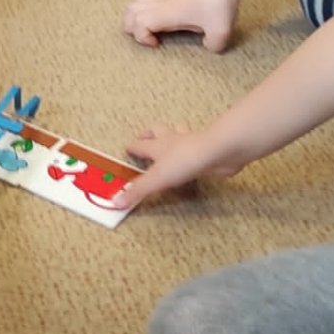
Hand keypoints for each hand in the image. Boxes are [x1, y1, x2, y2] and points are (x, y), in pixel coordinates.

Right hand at [114, 123, 237, 209]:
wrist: (218, 152)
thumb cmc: (186, 160)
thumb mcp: (157, 179)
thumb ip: (138, 191)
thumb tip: (116, 201)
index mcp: (158, 146)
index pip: (141, 145)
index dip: (133, 147)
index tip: (128, 148)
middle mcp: (173, 141)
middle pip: (158, 131)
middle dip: (149, 133)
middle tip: (145, 135)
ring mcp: (191, 143)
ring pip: (177, 133)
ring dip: (172, 133)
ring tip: (169, 136)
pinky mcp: (206, 151)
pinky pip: (196, 145)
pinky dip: (192, 145)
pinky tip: (193, 152)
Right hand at [124, 0, 236, 52]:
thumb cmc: (218, 5)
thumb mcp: (220, 33)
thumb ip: (212, 45)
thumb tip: (209, 46)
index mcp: (166, 15)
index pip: (138, 24)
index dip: (141, 37)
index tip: (157, 44)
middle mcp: (161, 5)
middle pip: (130, 12)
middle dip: (131, 28)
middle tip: (147, 38)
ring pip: (136, 1)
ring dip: (135, 15)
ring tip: (146, 27)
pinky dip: (146, 6)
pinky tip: (159, 13)